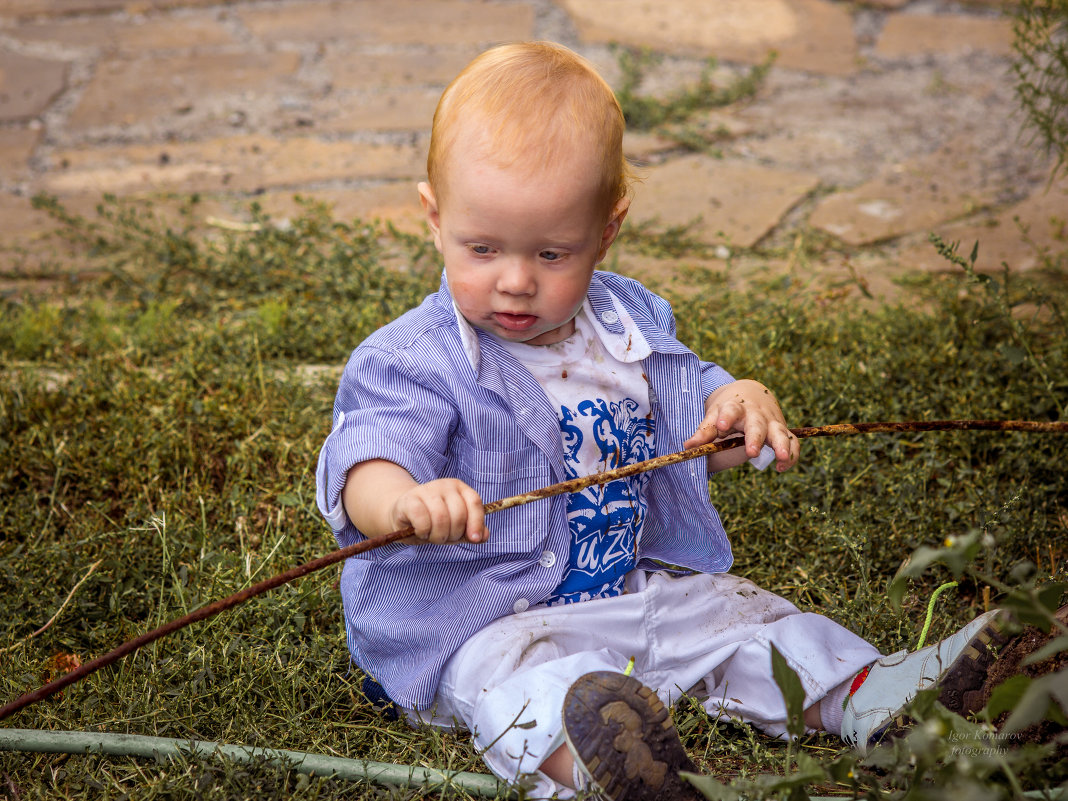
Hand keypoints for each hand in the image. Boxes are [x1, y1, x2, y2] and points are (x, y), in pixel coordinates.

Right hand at [390, 478, 488, 544]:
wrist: (403, 514)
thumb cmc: (434, 521)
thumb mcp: (456, 527)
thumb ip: (471, 531)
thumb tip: (483, 536)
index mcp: (460, 488)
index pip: (474, 502)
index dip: (477, 522)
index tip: (474, 539)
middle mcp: (444, 485)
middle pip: (458, 514)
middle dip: (453, 534)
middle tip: (444, 538)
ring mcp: (426, 490)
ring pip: (441, 518)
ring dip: (438, 536)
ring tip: (432, 536)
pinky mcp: (410, 500)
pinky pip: (423, 520)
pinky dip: (424, 532)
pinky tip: (421, 532)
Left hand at [683, 379, 799, 471]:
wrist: (751, 393)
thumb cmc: (728, 408)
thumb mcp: (715, 414)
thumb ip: (704, 431)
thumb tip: (688, 447)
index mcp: (735, 408)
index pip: (731, 410)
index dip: (726, 418)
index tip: (721, 426)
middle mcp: (755, 414)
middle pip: (757, 425)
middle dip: (755, 438)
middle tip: (751, 452)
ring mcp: (771, 422)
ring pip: (780, 433)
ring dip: (782, 445)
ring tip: (781, 458)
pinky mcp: (782, 430)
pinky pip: (792, 442)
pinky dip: (792, 454)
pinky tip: (782, 467)